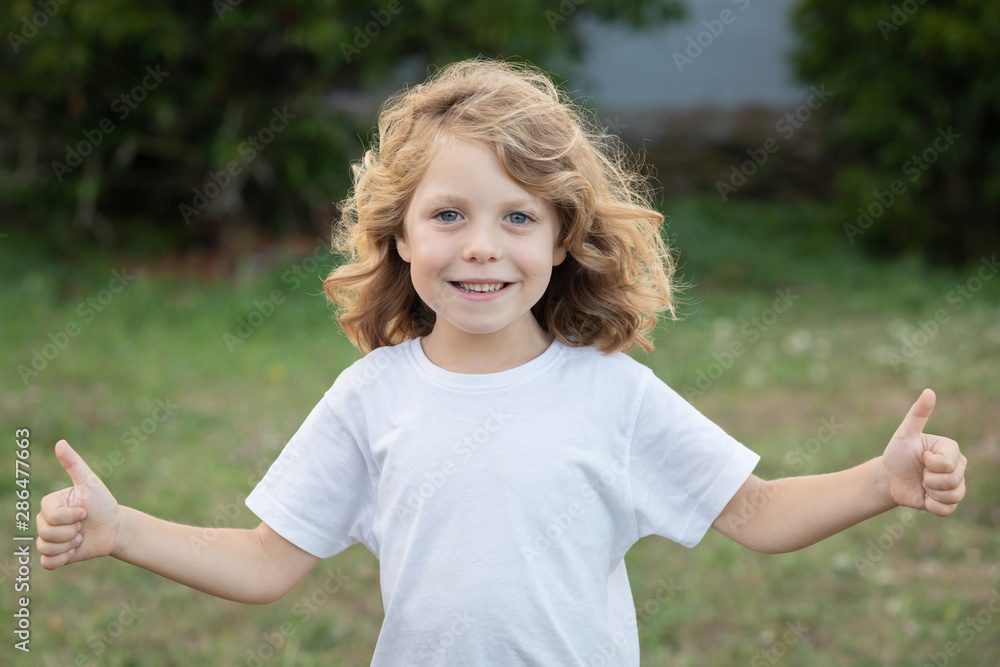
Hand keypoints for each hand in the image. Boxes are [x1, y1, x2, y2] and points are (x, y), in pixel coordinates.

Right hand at [37, 440, 121, 569]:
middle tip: (83, 526)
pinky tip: (75, 551)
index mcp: (50, 503)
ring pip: (46, 548)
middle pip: (45, 532)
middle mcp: (45, 520)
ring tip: (81, 537)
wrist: (115, 528)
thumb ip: (74, 464)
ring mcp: (49, 539)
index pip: (49, 515)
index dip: (70, 517)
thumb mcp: (90, 483)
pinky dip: (62, 559)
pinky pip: (47, 563)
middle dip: (71, 531)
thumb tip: (60, 442)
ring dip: (69, 545)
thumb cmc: (103, 503)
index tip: (85, 512)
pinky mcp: (55, 556)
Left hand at [880, 388, 966, 515]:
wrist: (888, 478)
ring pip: (953, 495)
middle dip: (930, 478)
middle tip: (919, 473)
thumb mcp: (904, 434)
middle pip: (954, 480)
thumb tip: (929, 391)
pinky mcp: (948, 503)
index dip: (931, 463)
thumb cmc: (897, 453)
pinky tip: (923, 497)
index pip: (950, 462)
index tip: (921, 457)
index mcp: (950, 449)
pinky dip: (931, 505)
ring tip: (922, 484)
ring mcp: (955, 485)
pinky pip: (947, 510)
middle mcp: (958, 467)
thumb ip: (918, 414)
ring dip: (931, 492)